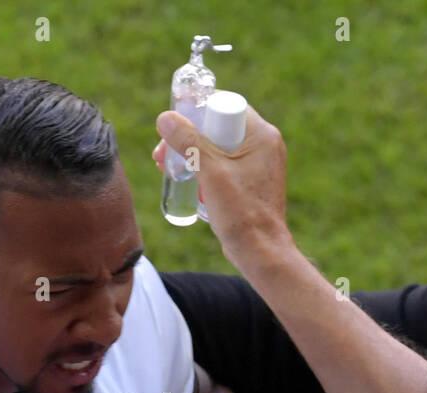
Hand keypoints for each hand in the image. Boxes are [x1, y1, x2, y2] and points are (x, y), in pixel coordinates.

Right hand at [154, 106, 292, 267]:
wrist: (260, 253)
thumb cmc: (241, 213)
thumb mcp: (210, 171)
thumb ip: (188, 141)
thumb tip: (166, 117)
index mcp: (262, 135)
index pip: (225, 105)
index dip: (196, 111)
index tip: (173, 124)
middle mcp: (264, 146)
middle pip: (217, 128)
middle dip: (187, 138)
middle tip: (163, 152)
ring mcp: (258, 165)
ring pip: (217, 149)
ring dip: (191, 155)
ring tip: (167, 168)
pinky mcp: (250, 184)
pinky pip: (222, 167)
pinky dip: (203, 171)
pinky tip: (185, 182)